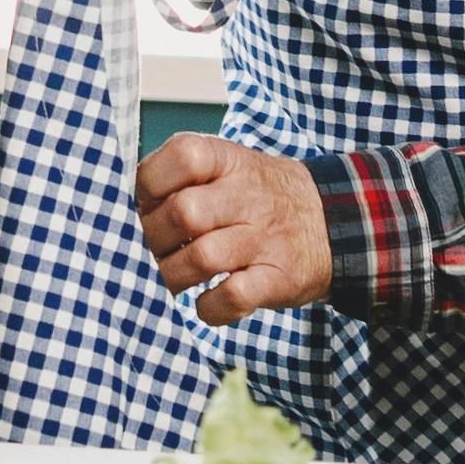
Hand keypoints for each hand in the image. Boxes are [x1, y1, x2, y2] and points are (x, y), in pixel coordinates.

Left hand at [135, 134, 332, 325]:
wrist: (333, 221)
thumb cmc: (259, 197)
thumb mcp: (229, 167)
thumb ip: (181, 179)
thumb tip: (131, 210)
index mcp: (229, 160)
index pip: (181, 156)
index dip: (151, 184)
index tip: (150, 203)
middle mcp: (248, 195)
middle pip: (184, 213)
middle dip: (156, 239)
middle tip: (160, 249)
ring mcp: (264, 238)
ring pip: (202, 258)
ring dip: (175, 276)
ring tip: (177, 277)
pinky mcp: (278, 278)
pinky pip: (233, 296)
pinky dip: (209, 307)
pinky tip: (206, 301)